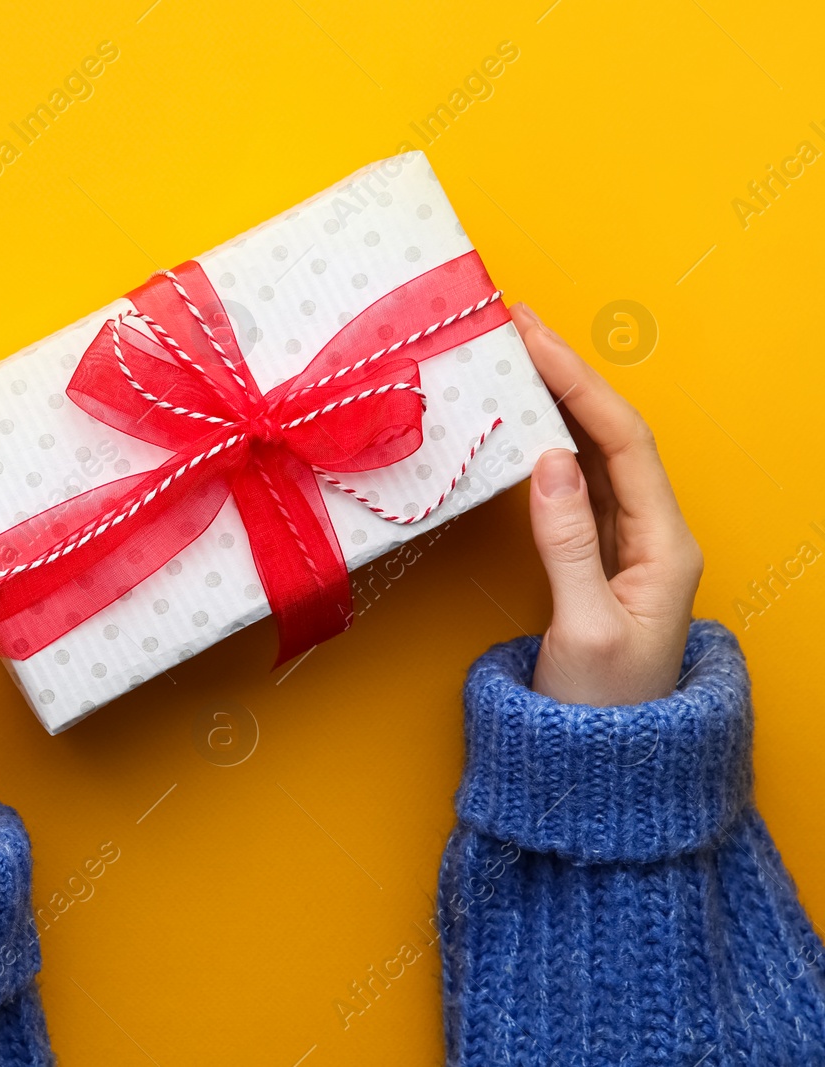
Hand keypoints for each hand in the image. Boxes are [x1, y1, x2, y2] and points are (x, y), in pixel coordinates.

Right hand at [514, 303, 702, 704]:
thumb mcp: (583, 629)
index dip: (577, 385)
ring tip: (514, 358)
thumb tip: (549, 459)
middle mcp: (652, 536)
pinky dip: (545, 442)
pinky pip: (574, 483)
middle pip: (612, 435)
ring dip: (555, 401)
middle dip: (566, 375)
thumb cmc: (601, 710)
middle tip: (515, 326)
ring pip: (593, 453)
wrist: (604, 768)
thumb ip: (565, 543)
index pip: (622, 441)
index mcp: (664, 546)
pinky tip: (520, 421)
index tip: (531, 340)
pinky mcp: (594, 560)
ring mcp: (624, 547)